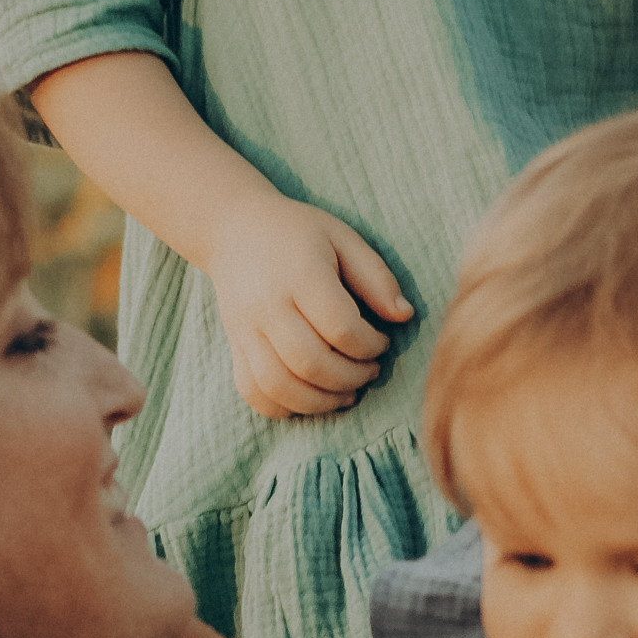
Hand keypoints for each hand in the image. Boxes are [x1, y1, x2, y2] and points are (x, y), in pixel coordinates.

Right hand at [204, 191, 411, 419]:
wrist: (233, 229)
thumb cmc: (297, 233)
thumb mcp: (343, 238)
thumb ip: (376, 277)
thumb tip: (405, 317)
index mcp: (299, 275)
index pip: (341, 328)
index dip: (371, 346)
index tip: (382, 342)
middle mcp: (267, 307)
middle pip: (311, 364)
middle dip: (351, 378)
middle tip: (370, 372)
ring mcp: (245, 330)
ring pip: (280, 387)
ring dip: (321, 403)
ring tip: (346, 393)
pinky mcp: (234, 346)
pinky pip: (253, 393)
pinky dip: (283, 408)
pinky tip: (310, 398)